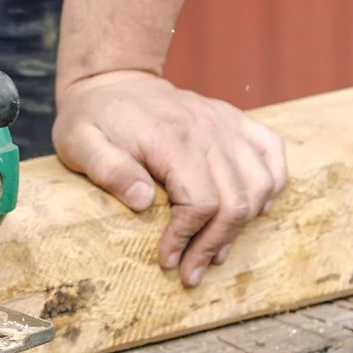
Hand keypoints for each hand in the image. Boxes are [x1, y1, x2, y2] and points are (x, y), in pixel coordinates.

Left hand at [52, 69, 287, 286]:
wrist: (114, 79)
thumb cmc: (94, 117)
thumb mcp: (81, 143)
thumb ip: (109, 171)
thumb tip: (143, 202)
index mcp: (172, 139)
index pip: (200, 201)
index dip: (186, 238)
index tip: (166, 260)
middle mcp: (208, 130)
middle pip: (234, 201)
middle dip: (214, 245)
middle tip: (192, 272)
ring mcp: (226, 123)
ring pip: (260, 184)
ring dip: (243, 225)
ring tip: (217, 251)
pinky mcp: (235, 121)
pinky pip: (272, 152)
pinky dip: (271, 185)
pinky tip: (253, 210)